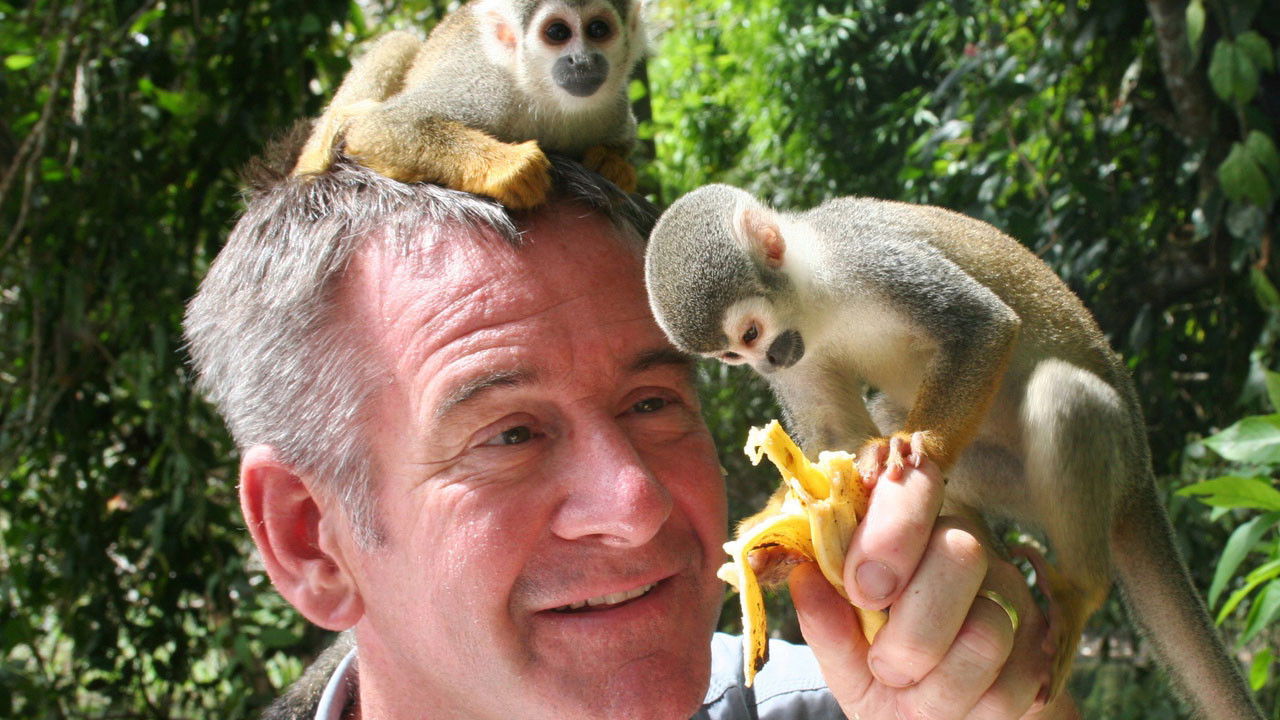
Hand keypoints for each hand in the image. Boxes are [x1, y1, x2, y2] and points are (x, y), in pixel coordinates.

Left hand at [789, 435, 1079, 718]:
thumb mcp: (844, 657)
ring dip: (939, 685)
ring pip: (987, 629)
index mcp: (905, 533)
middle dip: (913, 631)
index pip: (913, 487)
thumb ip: (826, 624)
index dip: (893, 532)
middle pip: (961, 554)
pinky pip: (1012, 683)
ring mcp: (1009, 593)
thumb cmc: (884, 677)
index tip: (863, 591)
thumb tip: (804, 579)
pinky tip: (956, 705)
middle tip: (886, 666)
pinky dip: (972, 711)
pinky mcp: (1041, 645)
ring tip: (917, 692)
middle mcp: (962, 548)